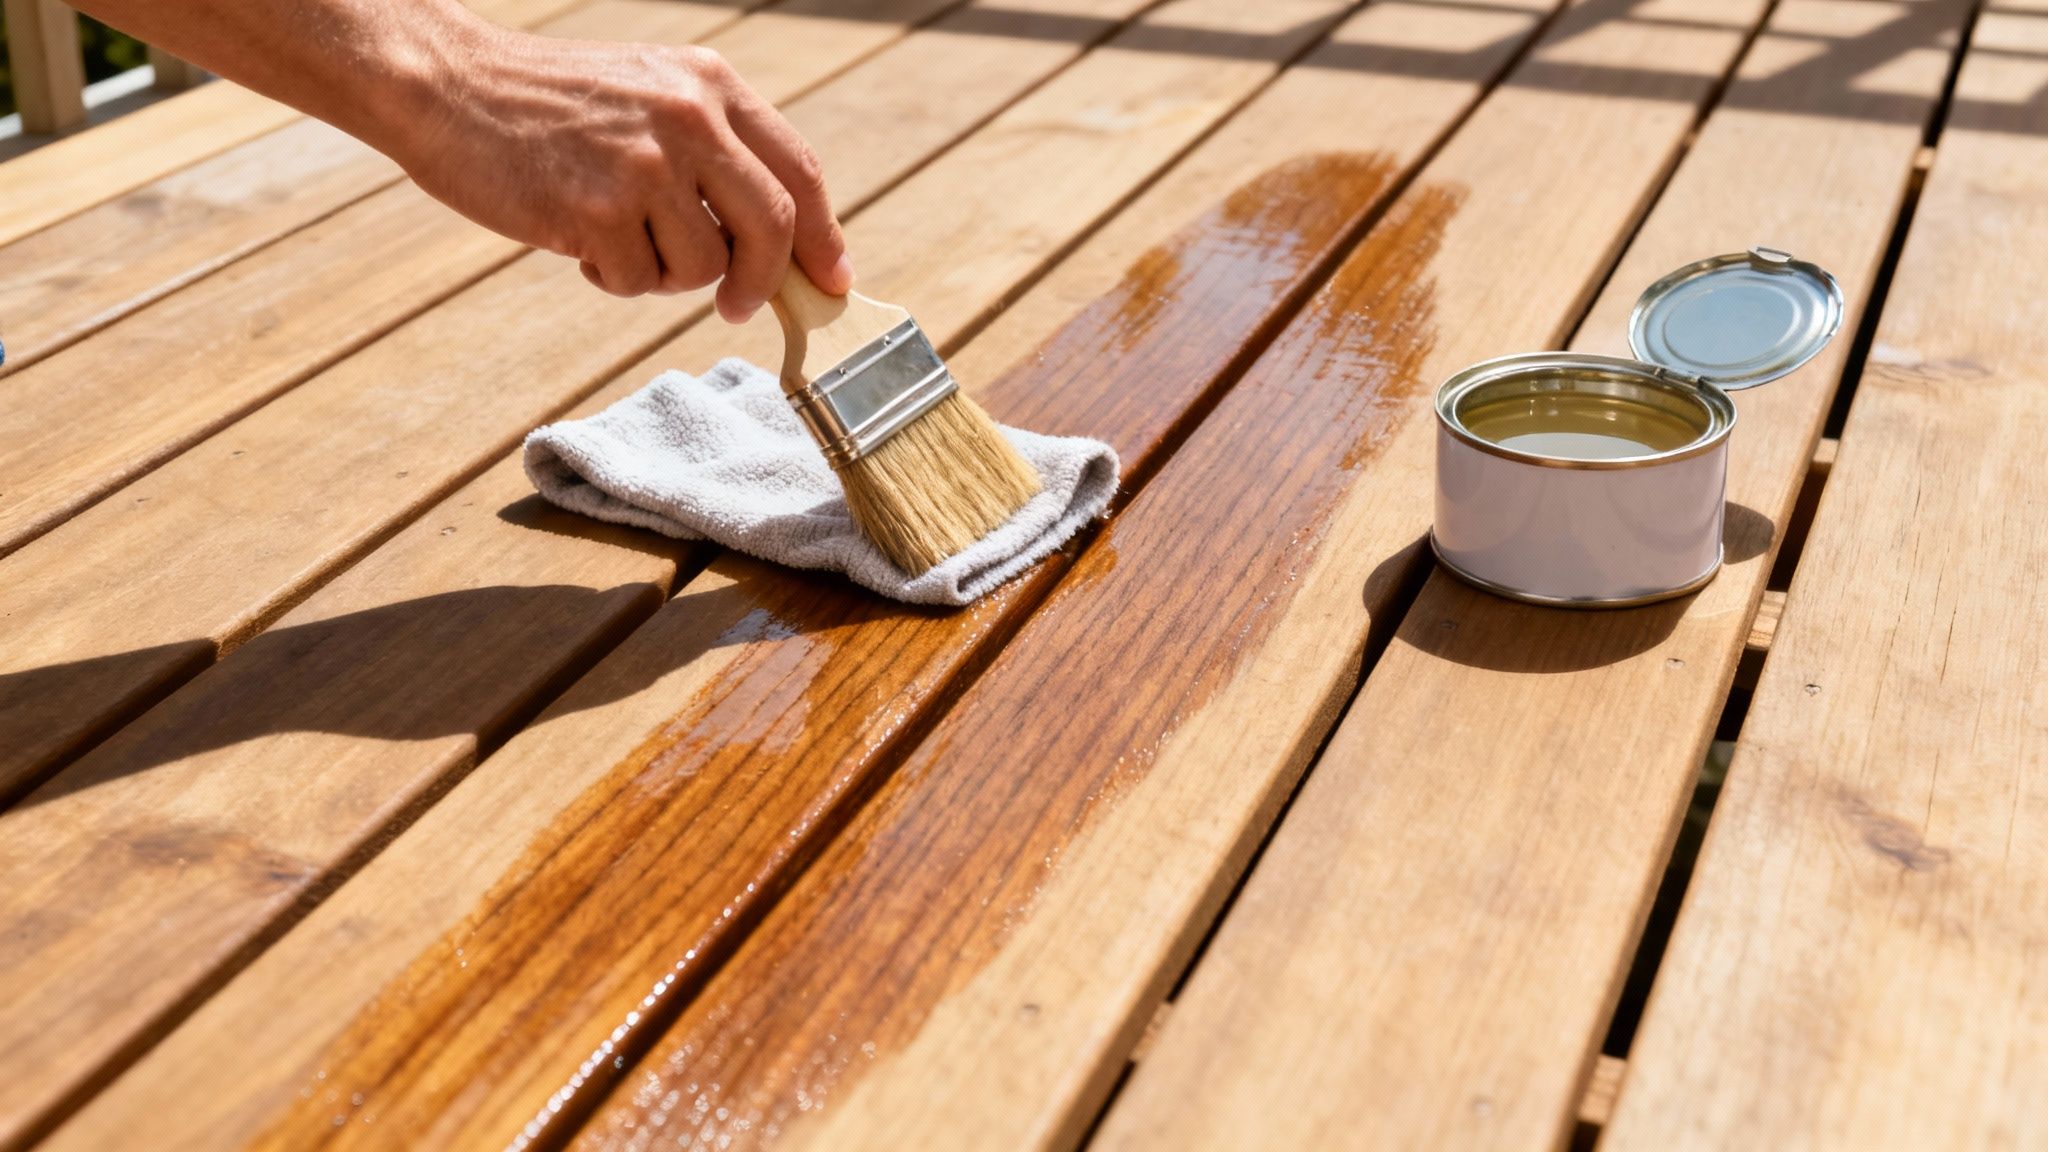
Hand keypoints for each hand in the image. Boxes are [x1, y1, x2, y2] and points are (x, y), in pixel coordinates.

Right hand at [390, 27, 852, 318]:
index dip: (821, 236)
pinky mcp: (598, 211)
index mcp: (710, 85)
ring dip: (666, 275)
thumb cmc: (550, 103)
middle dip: (764, 282)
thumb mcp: (650, 94)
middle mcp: (689, 118)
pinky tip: (577, 237)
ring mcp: (645, 165)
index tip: (830, 279)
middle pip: (771, 227)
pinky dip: (612, 278)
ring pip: (703, 267)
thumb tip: (780, 243)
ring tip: (617, 236)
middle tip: (738, 306)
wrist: (447, 85)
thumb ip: (715, 151)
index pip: (797, 172)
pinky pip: (638, 283)